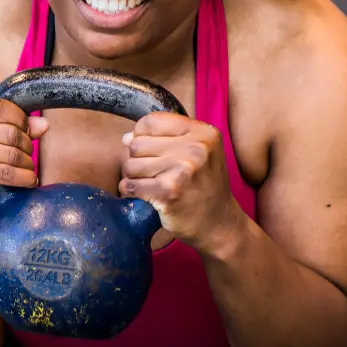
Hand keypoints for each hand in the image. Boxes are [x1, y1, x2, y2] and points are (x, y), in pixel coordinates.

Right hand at [0, 97, 47, 231]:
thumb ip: (16, 128)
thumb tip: (43, 124)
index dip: (19, 118)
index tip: (27, 130)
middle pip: (6, 131)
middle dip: (25, 144)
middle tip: (29, 155)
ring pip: (8, 153)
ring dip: (26, 162)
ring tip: (28, 169)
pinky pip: (5, 172)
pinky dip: (23, 177)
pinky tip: (29, 180)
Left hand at [118, 112, 242, 253]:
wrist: (220, 224)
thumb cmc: (204, 186)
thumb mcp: (197, 152)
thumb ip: (165, 138)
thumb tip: (127, 138)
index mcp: (202, 133)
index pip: (151, 121)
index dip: (142, 135)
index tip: (150, 150)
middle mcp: (195, 149)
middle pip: (137, 143)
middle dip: (138, 159)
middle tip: (154, 172)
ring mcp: (182, 171)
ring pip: (131, 165)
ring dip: (134, 177)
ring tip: (152, 184)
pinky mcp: (168, 192)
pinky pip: (131, 185)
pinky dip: (132, 192)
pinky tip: (147, 196)